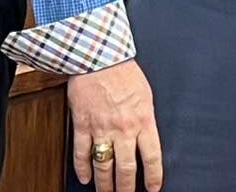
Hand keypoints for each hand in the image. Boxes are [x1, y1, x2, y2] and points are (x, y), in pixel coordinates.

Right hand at [68, 60, 163, 191]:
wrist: (99, 56)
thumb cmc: (124, 70)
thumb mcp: (145, 94)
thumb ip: (145, 117)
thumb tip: (147, 136)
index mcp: (143, 119)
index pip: (152, 157)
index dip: (153, 177)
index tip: (153, 189)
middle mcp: (124, 128)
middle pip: (126, 169)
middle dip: (126, 188)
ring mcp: (102, 128)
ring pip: (104, 166)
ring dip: (105, 185)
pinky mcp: (82, 124)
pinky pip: (82, 153)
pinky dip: (82, 168)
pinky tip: (84, 178)